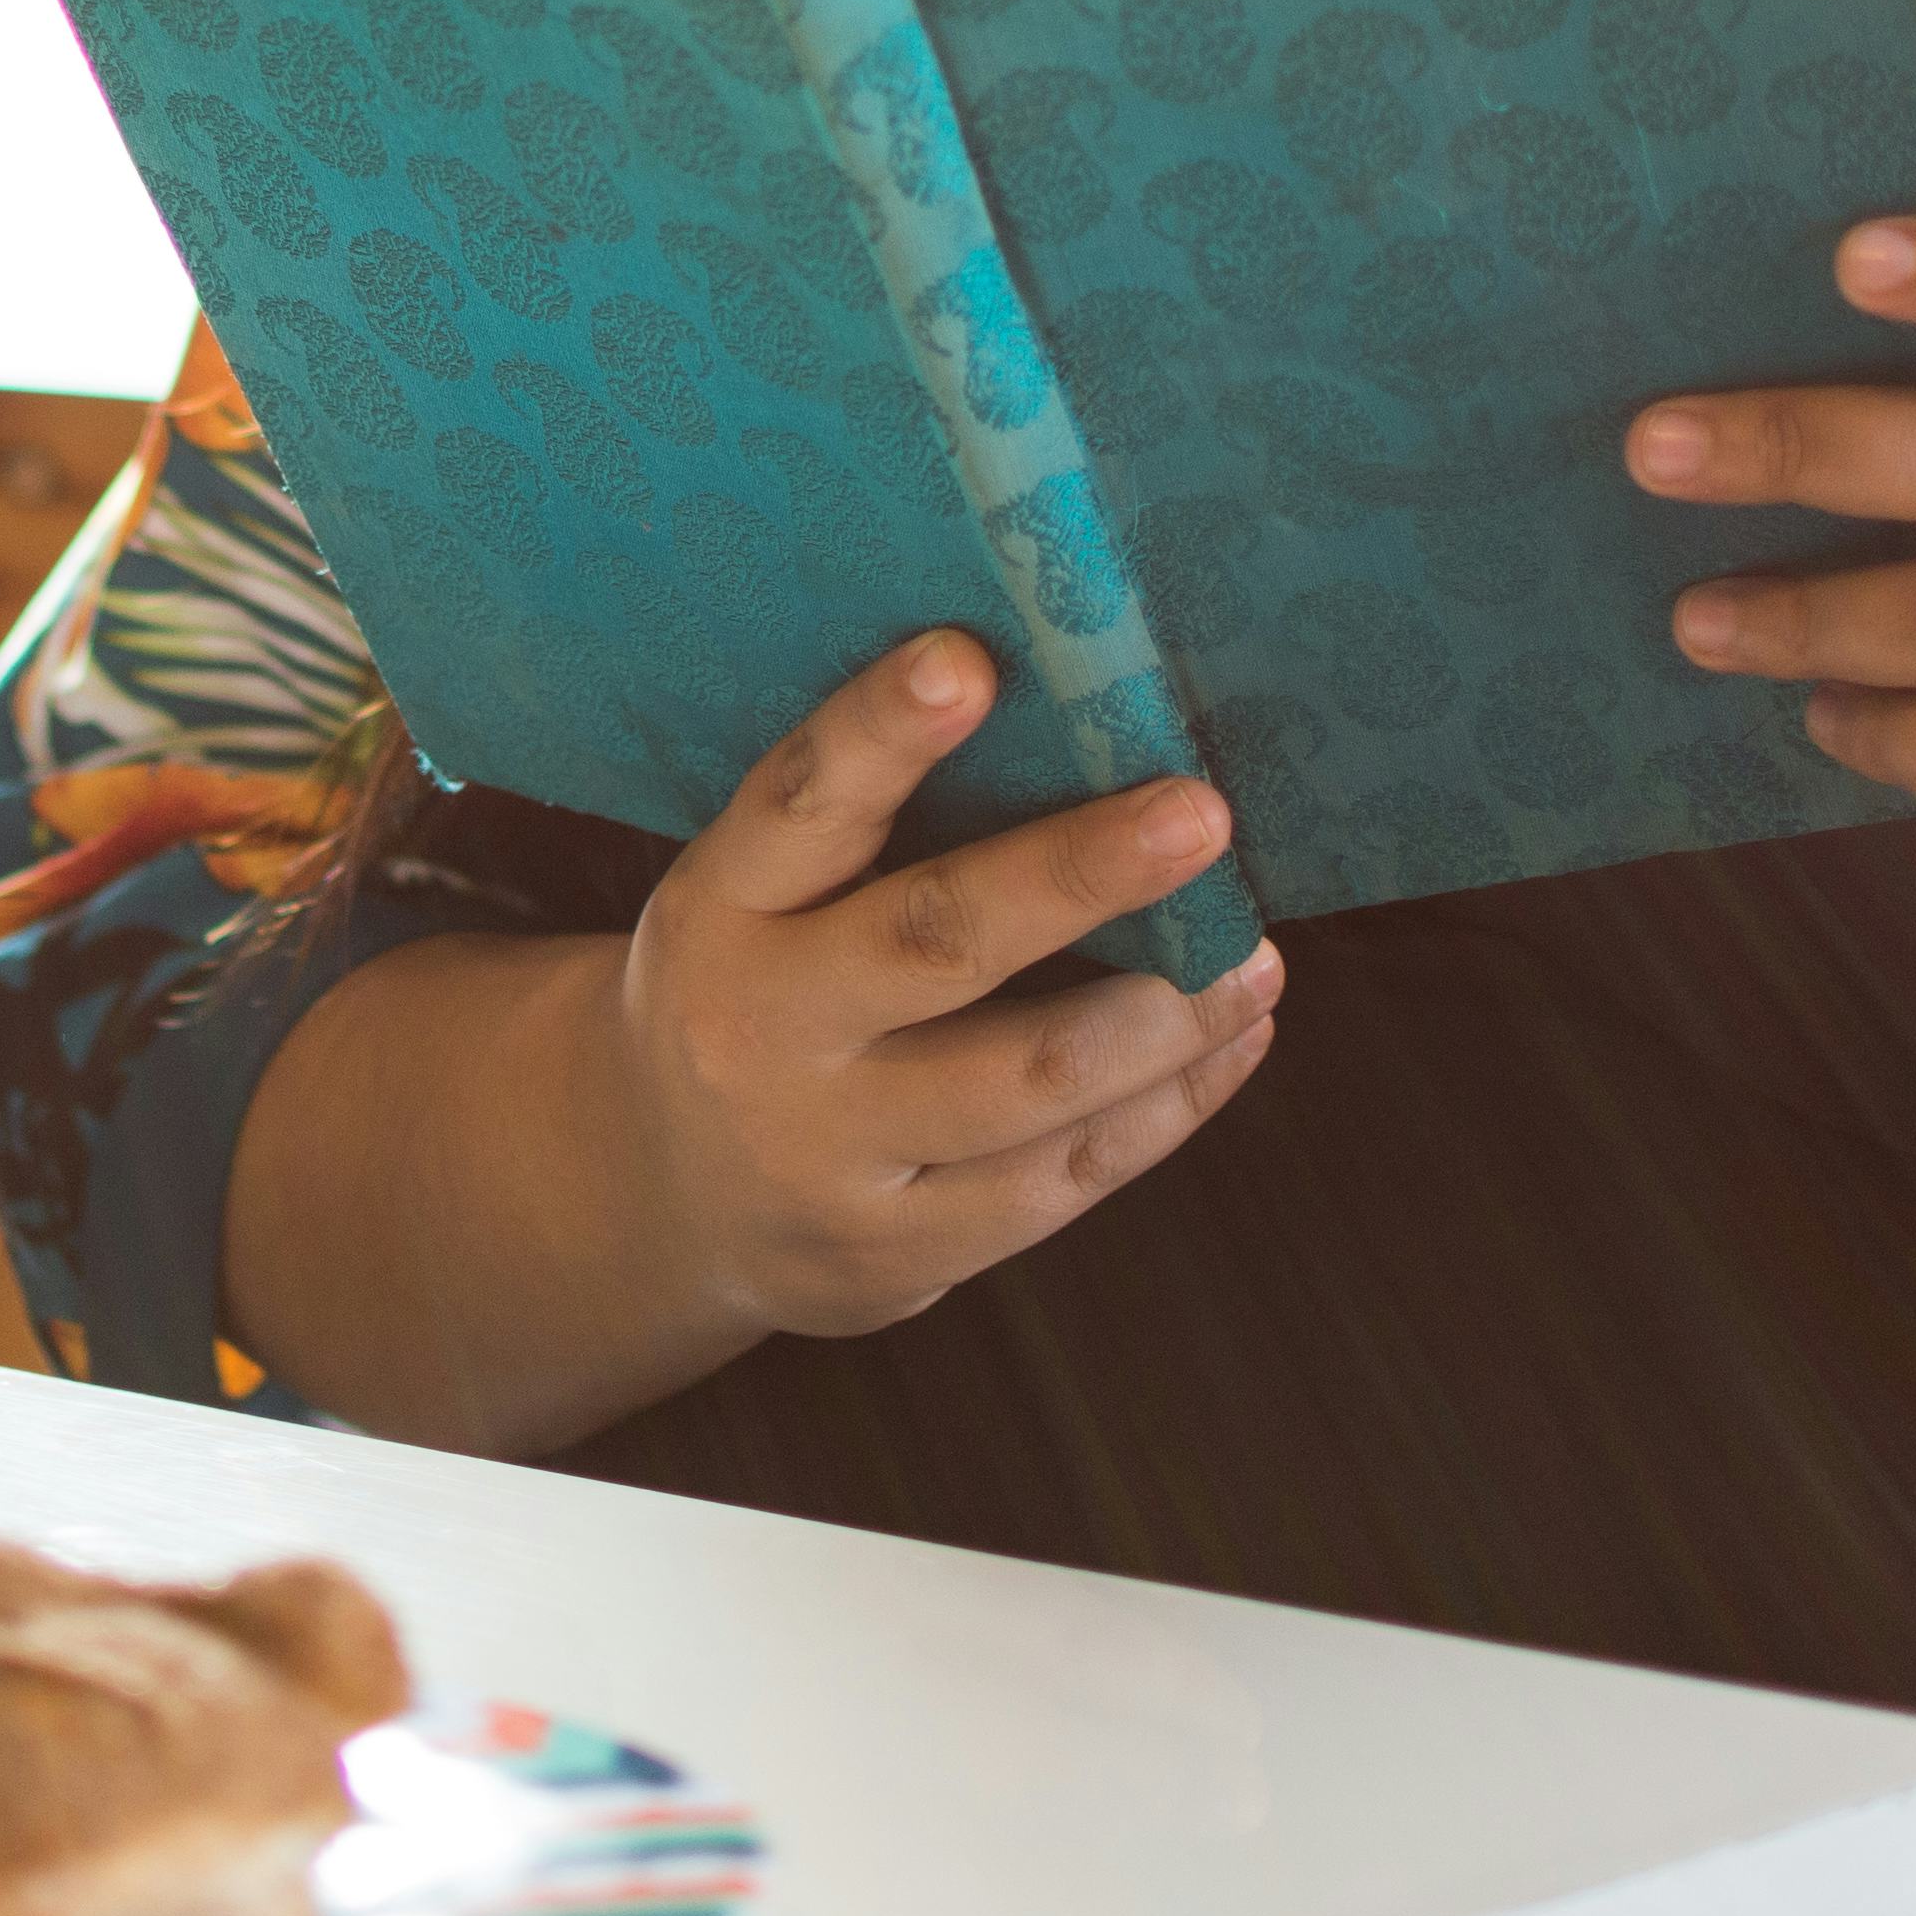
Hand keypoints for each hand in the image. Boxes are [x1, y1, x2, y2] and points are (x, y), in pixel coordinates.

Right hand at [596, 631, 1286, 1339]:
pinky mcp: (896, 1255)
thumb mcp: (756, 899)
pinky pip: (1061, 1180)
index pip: (799, 802)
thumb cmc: (760, 990)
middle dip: (1075, 875)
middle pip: (932, 944)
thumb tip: (1084, 721)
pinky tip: (1232, 1036)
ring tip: (1255, 954)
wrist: (661, 1200)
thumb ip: (868, 830)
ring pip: (1025, 1081)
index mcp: (719, 908)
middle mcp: (759, 1030)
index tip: (969, 660)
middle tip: (1199, 814)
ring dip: (1166, 1014)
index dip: (880, 731)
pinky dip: (1169, 1104)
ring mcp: (826, 1156)